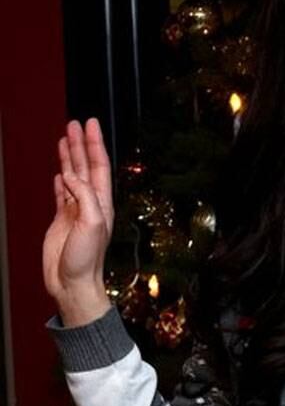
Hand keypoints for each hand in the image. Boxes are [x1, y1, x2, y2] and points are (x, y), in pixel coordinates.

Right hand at [42, 119, 113, 326]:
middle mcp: (91, 203)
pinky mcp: (62, 220)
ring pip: (73, 176)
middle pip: (86, 166)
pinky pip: (62, 194)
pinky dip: (61, 180)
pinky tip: (61, 172)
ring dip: (69, 157)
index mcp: (102, 202)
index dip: (94, 144)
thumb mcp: (91, 224)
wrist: (72, 283)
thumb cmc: (85, 259)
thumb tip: (70, 177)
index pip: (98, 165)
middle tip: (76, 123)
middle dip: (81, 144)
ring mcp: (76, 210)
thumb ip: (83, 197)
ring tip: (65, 138)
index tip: (90, 124)